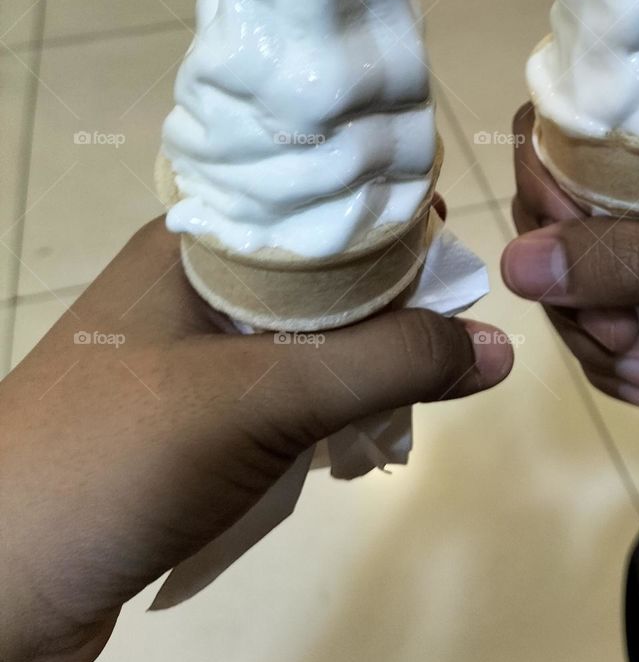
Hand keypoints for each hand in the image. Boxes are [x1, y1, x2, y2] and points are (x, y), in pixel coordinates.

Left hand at [0, 218, 512, 661]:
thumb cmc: (118, 460)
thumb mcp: (263, 396)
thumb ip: (385, 364)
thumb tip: (497, 345)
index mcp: (191, 246)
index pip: (306, 201)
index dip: (381, 214)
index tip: (456, 246)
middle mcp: (186, 289)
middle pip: (311, 273)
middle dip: (384, 299)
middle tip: (453, 330)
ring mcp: (180, 361)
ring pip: (296, 340)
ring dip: (356, 362)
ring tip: (420, 387)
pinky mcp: (182, 427)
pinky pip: (273, 398)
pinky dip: (320, 409)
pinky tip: (357, 436)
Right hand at [502, 104, 638, 413]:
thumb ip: (625, 259)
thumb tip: (515, 264)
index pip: (562, 138)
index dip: (543, 192)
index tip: (562, 258)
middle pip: (556, 226)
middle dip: (575, 293)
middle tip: (622, 336)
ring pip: (578, 288)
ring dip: (600, 343)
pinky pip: (610, 332)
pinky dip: (621, 368)